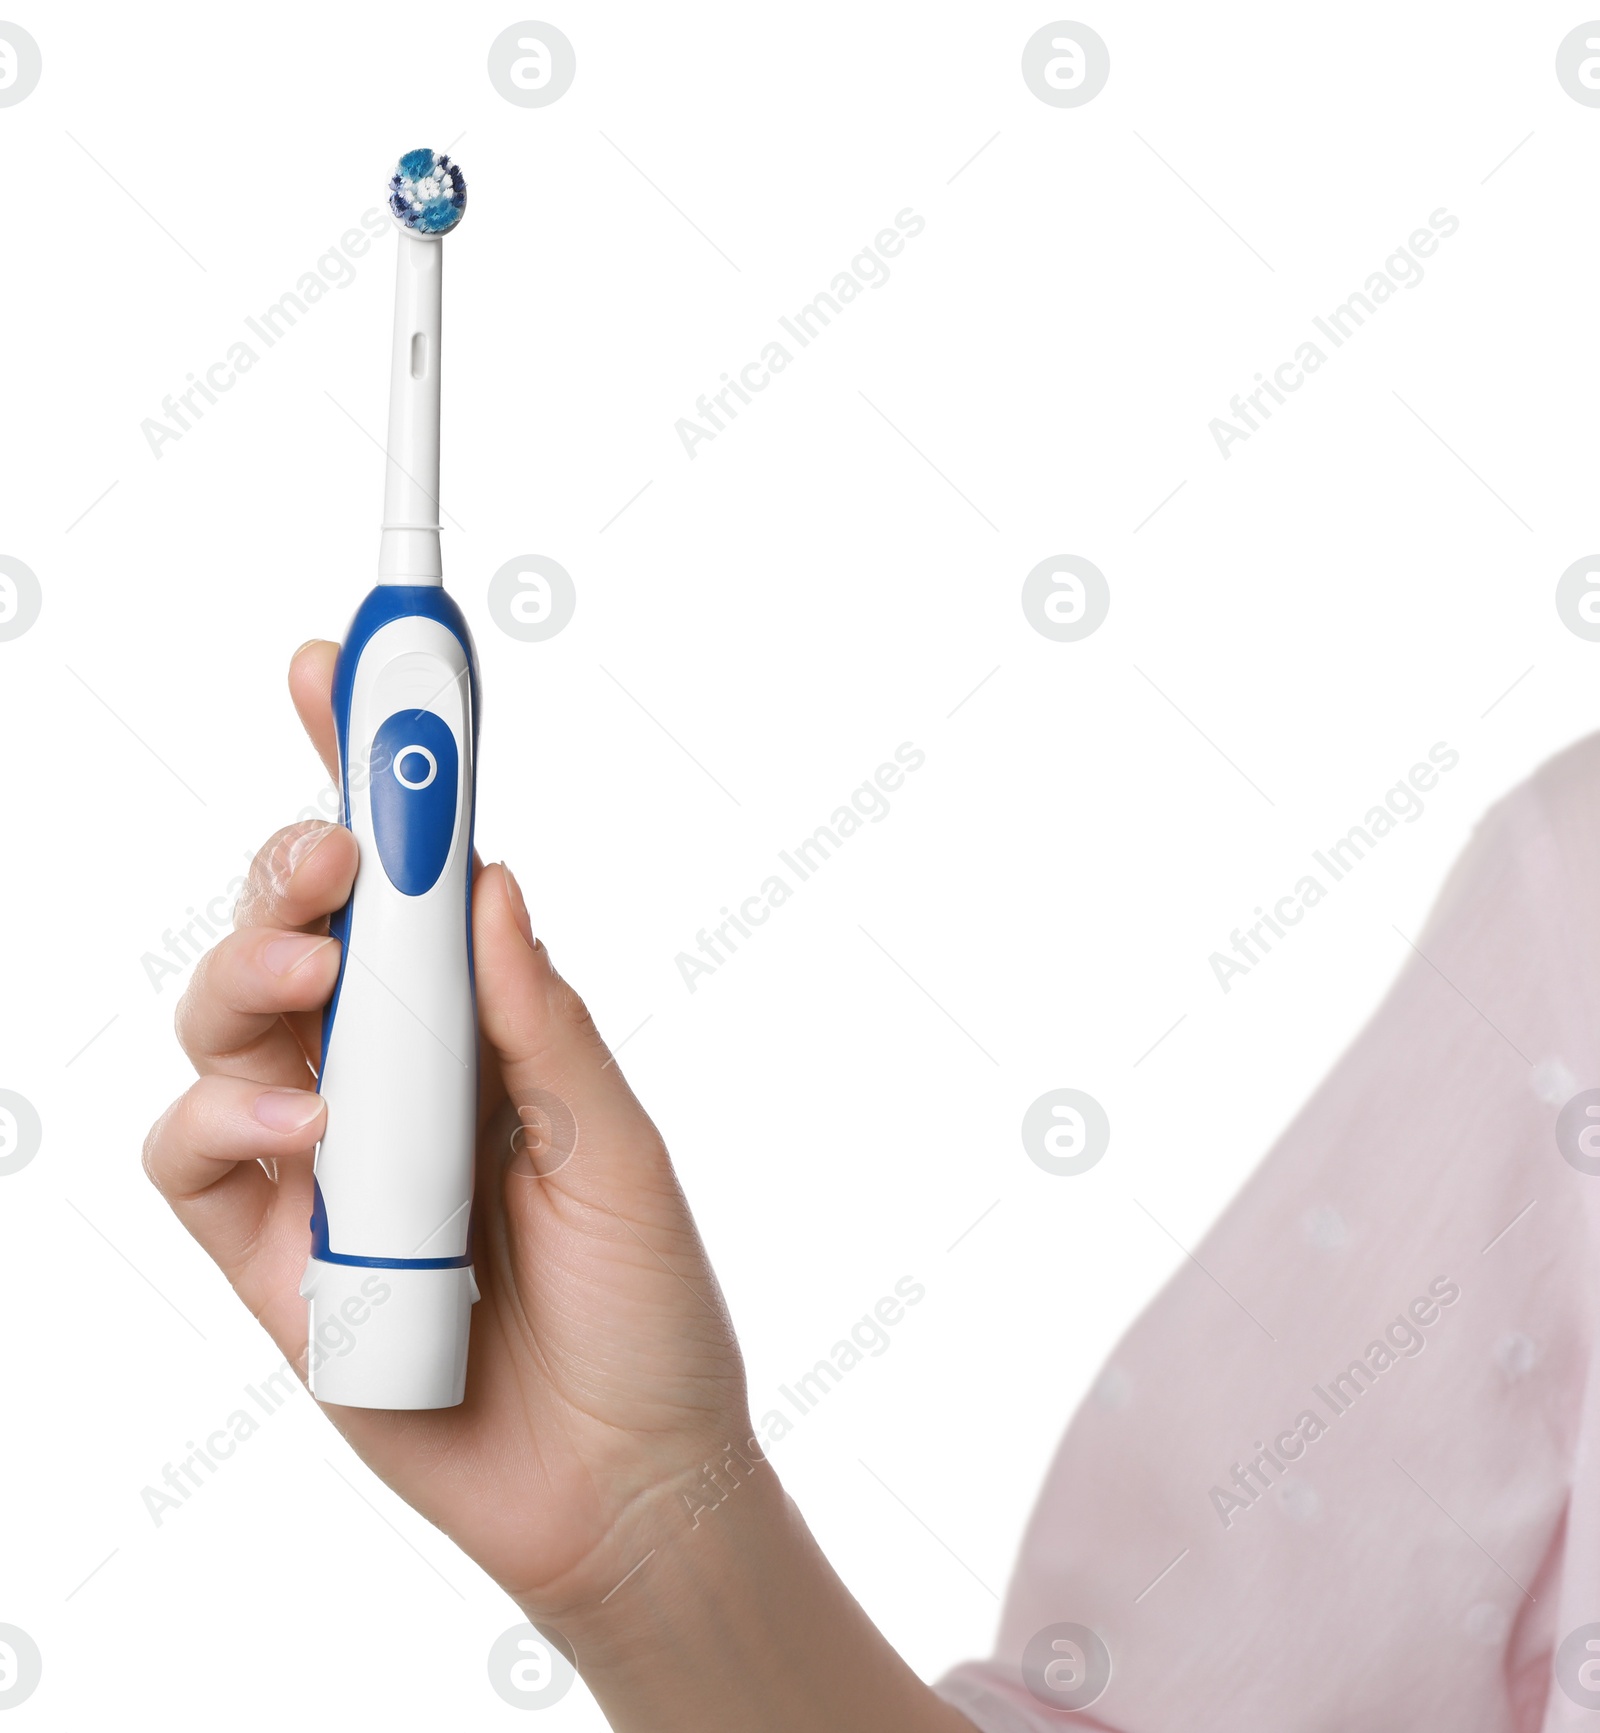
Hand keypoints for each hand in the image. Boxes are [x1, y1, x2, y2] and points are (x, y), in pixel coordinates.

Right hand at [142, 641, 748, 1615]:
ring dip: (248, 969)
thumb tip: (482, 885)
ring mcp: (313, 1153)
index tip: (340, 664)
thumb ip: (541, 1023)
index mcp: (477, 1027)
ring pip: (220, 1011)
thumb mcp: (617, 1146)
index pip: (403, 880)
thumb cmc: (642, 1309)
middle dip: (291, 863)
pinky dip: (227, 1112)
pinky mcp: (262, 1246)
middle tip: (326, 857)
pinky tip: (303, 1126)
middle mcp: (385, 1071)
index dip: (365, 773)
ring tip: (310, 981)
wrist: (619, 1480)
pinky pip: (191, 1145)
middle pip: (293, 923)